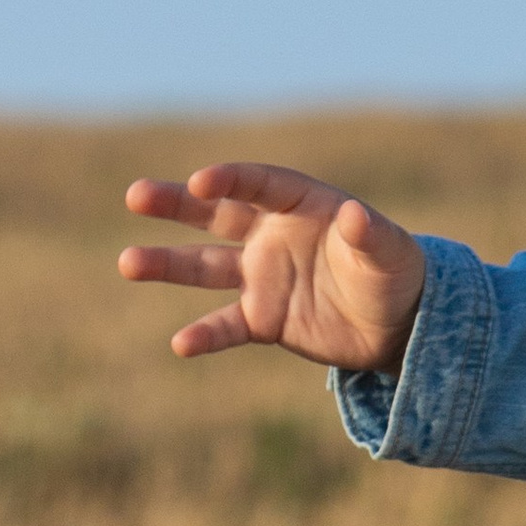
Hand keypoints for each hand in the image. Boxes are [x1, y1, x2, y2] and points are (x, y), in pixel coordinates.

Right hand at [120, 164, 426, 372]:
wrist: (397, 325)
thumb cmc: (395, 273)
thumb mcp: (389, 252)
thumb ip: (369, 235)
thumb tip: (354, 216)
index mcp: (300, 204)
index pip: (257, 184)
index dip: (229, 180)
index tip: (201, 183)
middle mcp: (272, 234)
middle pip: (215, 214)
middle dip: (176, 204)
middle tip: (135, 196)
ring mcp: (263, 276)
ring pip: (205, 265)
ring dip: (167, 264)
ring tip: (128, 263)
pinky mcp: (264, 318)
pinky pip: (227, 325)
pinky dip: (206, 335)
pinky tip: (180, 345)